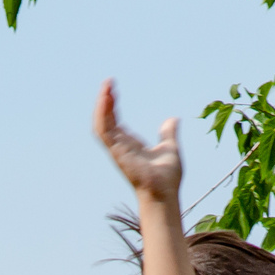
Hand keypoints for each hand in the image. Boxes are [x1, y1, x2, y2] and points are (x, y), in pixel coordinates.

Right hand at [93, 78, 180, 202]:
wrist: (164, 192)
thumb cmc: (167, 177)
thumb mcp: (170, 147)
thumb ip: (168, 133)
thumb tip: (173, 119)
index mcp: (131, 146)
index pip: (115, 123)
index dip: (112, 107)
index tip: (114, 91)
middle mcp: (121, 147)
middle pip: (106, 121)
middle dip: (105, 102)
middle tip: (108, 83)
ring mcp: (117, 149)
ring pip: (101, 123)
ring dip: (101, 104)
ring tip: (106, 86)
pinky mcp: (116, 150)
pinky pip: (103, 130)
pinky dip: (102, 113)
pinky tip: (106, 98)